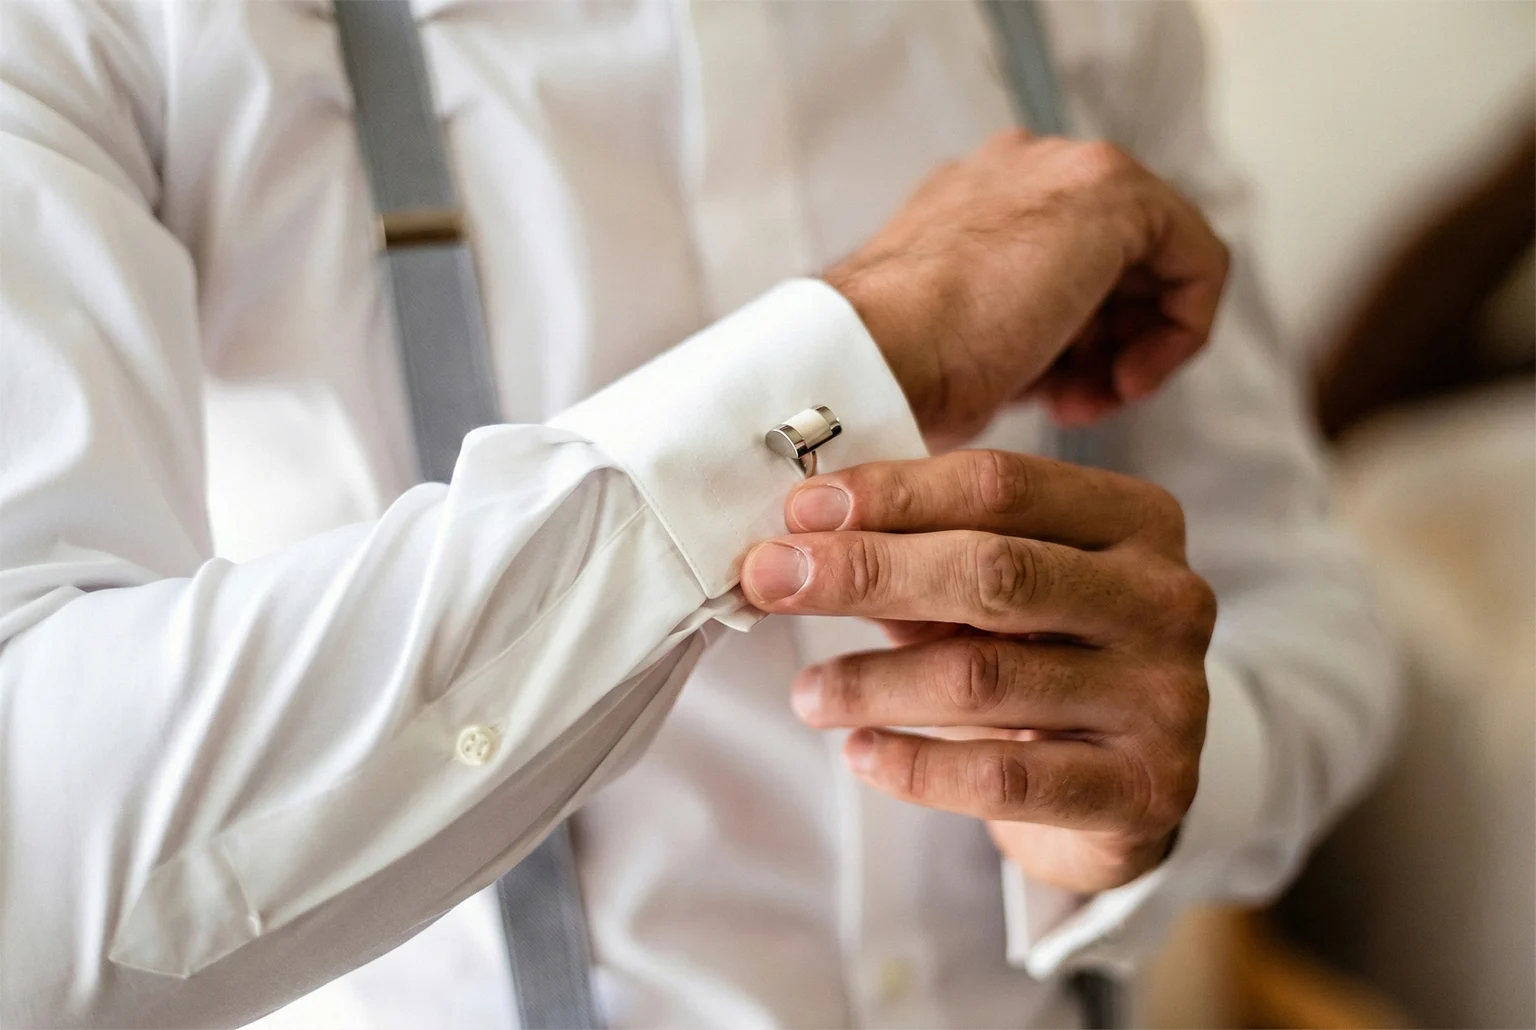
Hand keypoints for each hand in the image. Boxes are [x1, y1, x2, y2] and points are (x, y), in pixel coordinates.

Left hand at [739, 450, 1215, 891]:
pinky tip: (860, 753)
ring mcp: (1165, 697)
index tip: (796, 513)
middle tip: (770, 581)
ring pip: (986, 676)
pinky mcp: (1142, 791)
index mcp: (1135, 520)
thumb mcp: (998, 591)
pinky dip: (916, 765)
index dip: (888, 494)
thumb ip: (921, 555)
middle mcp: (1165, 598)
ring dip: (872, 681)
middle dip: (866, 571)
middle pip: (995, 570)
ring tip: (806, 694)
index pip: (999, 485)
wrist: (1125, 792)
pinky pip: (1004, 776)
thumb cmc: (1045, 659)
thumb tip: (796, 539)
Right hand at [826, 130, 1228, 442]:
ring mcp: (1063, 170)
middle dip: (1110, 343)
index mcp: (974, 199)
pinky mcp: (1110, 192)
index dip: (1077, 341)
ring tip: (1095, 400)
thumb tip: (1057, 364)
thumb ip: (1016, 331)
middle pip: (1117, 261)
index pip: (1065, 264)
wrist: (870, 357)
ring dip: (1138, 345)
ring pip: (1157, 262)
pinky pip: (1195, 260)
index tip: (1054, 397)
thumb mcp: (962, 347)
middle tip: (1078, 402)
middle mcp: (1020, 169)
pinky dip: (1180, 332)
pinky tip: (1127, 380)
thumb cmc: (897, 371)